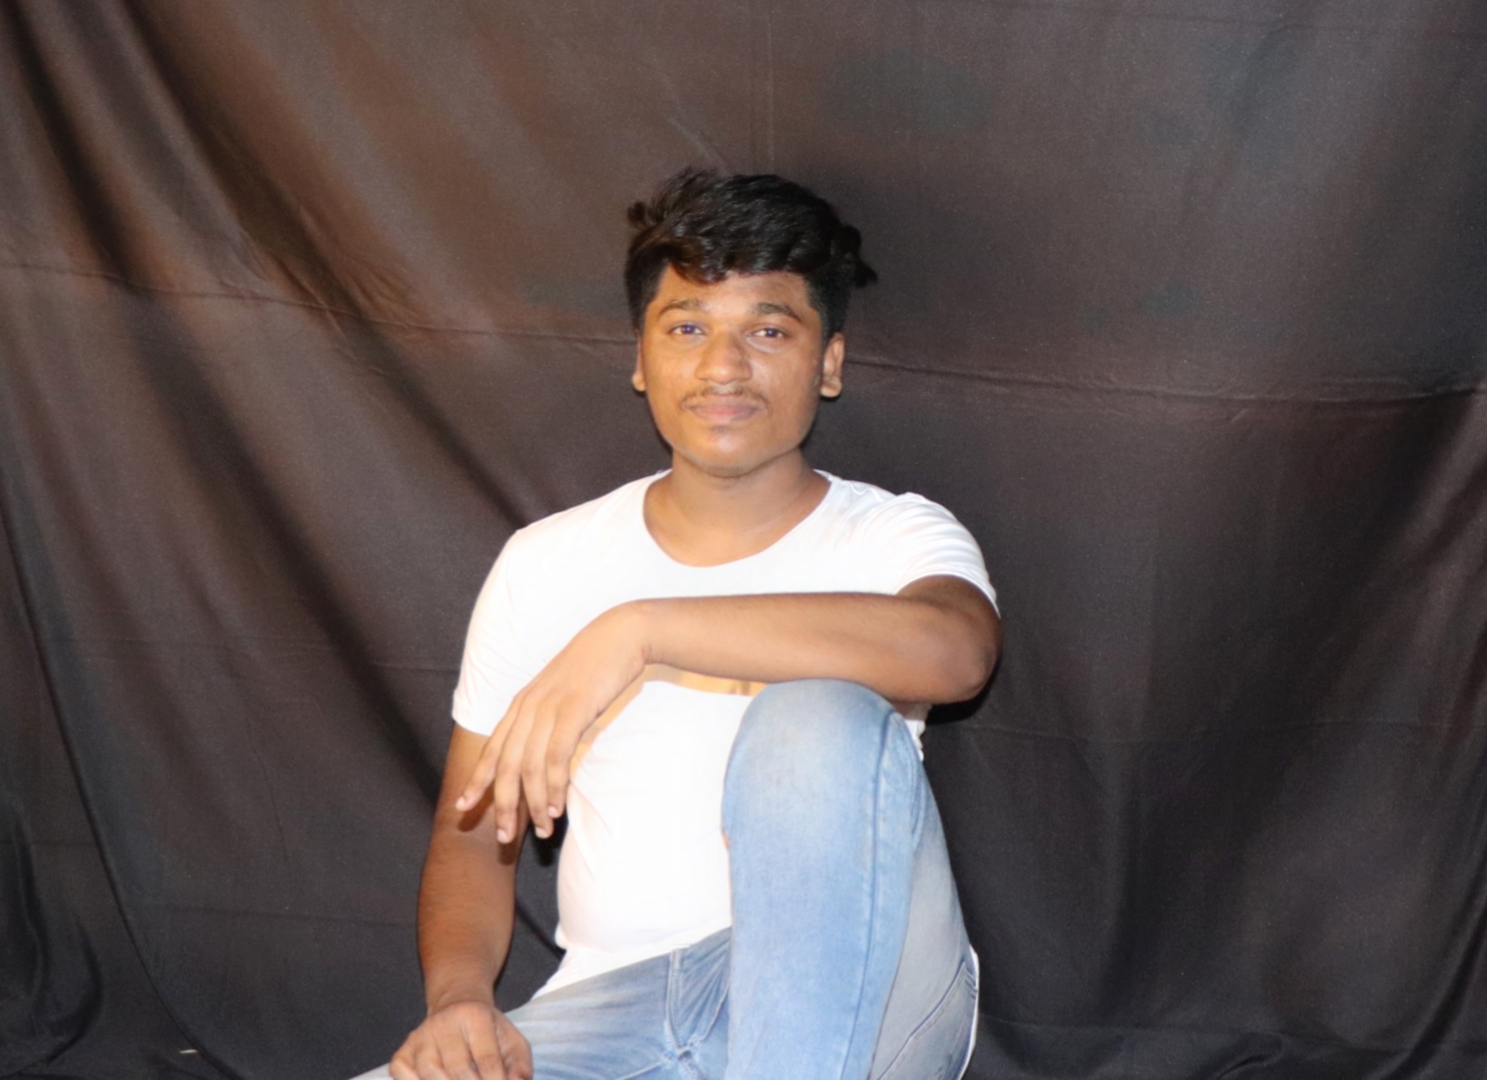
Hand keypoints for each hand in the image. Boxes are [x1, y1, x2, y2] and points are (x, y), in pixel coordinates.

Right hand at [389, 1000, 531, 1079]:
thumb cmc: (489, 1031)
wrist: (458, 1007)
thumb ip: (520, 1067)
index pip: (487, 1058)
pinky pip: (401, 1071)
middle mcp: (444, 1023)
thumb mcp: (512, 1041)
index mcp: (476, 1016)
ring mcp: (421, 1036)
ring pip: (429, 1072)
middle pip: (457, 1069)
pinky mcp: (404, 1049)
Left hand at [456, 602, 646, 842]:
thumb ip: (551, 717)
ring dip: (534, 803)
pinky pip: (555, 756)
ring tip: (544, 829)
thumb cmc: (596, 665)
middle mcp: (528, 707)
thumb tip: (548, 750)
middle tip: (503, 838)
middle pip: (506, 765)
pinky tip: (557, 805)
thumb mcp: (564, 692)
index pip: (493, 749)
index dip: (477, 780)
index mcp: (523, 703)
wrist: (620, 635)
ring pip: (529, 767)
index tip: (463, 808)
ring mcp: (549, 708)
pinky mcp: (572, 710)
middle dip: (502, 805)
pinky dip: (554, 785)